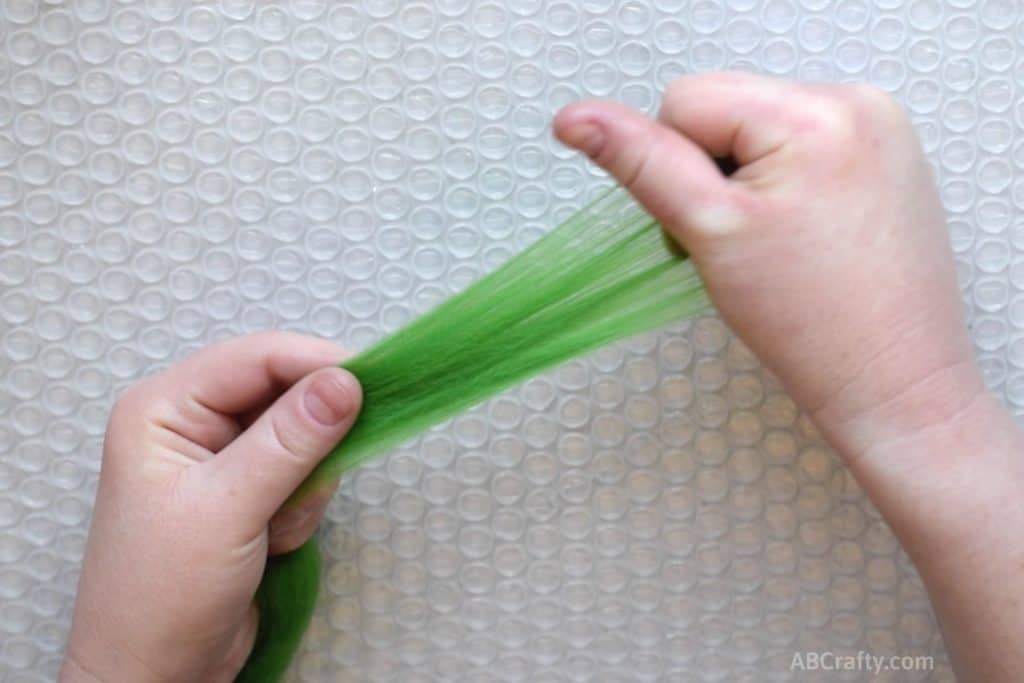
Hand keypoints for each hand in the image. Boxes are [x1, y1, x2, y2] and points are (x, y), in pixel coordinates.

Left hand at [60, 332, 360, 681]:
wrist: (154, 674)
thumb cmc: (161, 594)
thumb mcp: (228, 509)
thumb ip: (290, 441)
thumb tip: (347, 381)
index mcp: (163, 407)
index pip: (255, 358)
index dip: (316, 364)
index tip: (374, 381)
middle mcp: (190, 421)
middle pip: (282, 392)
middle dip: (308, 440)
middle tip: (312, 478)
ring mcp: (220, 457)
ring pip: (301, 435)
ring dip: (304, 483)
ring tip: (272, 527)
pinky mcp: (246, 490)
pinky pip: (302, 472)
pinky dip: (301, 506)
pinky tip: (272, 540)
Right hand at [555, 71, 981, 463]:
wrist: (892, 381)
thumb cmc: (814, 324)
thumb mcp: (708, 231)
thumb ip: (639, 161)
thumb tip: (577, 118)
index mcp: (815, 111)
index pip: (685, 99)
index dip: (673, 167)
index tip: (714, 225)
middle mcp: (857, 101)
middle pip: (723, 108)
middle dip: (711, 173)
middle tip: (743, 239)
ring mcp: (878, 125)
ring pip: (755, 129)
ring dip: (744, 181)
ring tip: (775, 241)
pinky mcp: (884, 154)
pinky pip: (797, 145)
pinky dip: (780, 185)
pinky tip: (800, 233)